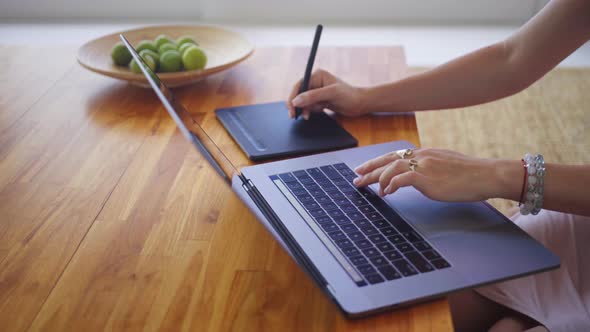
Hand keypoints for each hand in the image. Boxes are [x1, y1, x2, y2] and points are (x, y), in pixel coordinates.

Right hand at [288, 69, 366, 118]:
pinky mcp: (320, 99)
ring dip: (306, 109)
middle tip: (294, 116)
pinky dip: (311, 111)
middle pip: (299, 94)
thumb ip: (312, 96)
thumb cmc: (348, 96)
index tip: (291, 108)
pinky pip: (309, 106)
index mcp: (317, 75)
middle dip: (299, 105)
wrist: (360, 104)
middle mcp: (315, 81)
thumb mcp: (330, 94)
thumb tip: (296, 101)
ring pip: (304, 102)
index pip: (299, 85)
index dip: (293, 97)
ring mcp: (317, 91)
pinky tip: (317, 112)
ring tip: (314, 112)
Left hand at [352, 148, 519, 201]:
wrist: (484, 175)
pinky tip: (386, 193)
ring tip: (369, 189)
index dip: (377, 162)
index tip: (364, 168)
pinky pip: (400, 180)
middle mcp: (421, 156)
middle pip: (387, 160)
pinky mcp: (426, 177)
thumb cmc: (469, 174)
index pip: (394, 155)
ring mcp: (423, 165)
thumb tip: (418, 176)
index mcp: (424, 153)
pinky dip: (390, 185)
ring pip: (390, 169)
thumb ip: (428, 168)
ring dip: (377, 180)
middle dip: (369, 169)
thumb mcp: (444, 165)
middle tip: (356, 177)